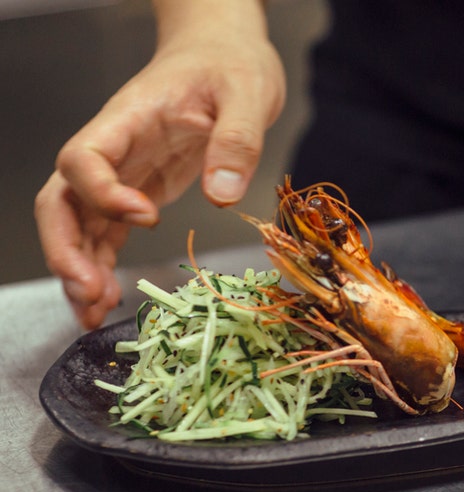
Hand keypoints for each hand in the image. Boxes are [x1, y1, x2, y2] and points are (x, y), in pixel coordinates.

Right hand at [35, 11, 283, 328]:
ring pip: (77, 222)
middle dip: (66, 247)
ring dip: (79, 267)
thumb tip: (223, 192)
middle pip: (62, 198)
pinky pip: (105, 230)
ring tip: (92, 311)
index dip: (102, 192)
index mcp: (129, 117)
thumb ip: (236, 139)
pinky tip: (105, 298)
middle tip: (88, 290)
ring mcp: (123, 170)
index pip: (85, 156)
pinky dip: (101, 264)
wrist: (225, 53)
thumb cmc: (229, 63)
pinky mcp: (139, 188)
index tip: (143, 217)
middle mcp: (115, 147)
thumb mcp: (246, 92)